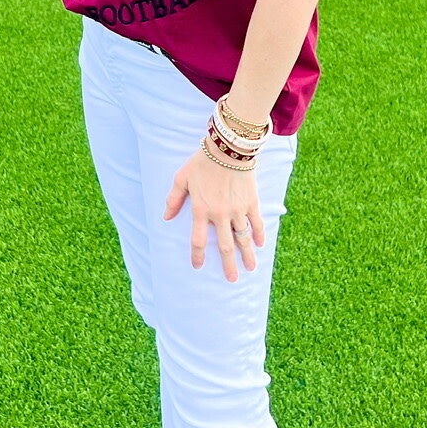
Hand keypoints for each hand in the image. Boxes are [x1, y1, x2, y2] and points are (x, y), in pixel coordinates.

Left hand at [165, 148, 264, 281]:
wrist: (228, 148)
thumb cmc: (202, 162)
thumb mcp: (182, 178)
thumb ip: (174, 199)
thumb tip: (166, 217)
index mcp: (201, 210)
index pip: (197, 240)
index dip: (197, 255)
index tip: (198, 266)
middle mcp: (220, 214)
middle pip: (224, 246)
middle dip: (228, 264)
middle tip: (231, 280)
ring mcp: (237, 209)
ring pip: (243, 238)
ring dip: (247, 255)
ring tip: (250, 269)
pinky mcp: (251, 202)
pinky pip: (256, 222)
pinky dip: (258, 234)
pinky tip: (260, 245)